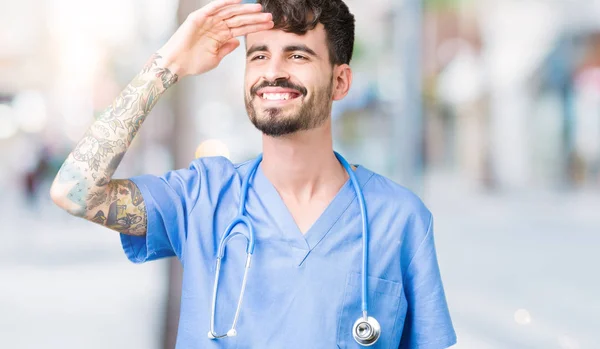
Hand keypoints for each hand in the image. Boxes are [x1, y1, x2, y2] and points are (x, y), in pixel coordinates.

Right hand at [156, 0, 272, 77]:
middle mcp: (216, 26)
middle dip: (255, 18)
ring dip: (244, 10)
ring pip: (230, 12)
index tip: (270, 25)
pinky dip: (225, 2)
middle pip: (239, 20)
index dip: (256, 26)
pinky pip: (214, 7)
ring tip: (259, 9)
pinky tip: (238, 0)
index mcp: (221, 36)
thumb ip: (226, 48)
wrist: (176, 64)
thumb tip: (237, 41)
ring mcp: (208, 21)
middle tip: (270, 17)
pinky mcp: (198, 17)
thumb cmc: (193, 63)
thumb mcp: (215, 58)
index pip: (242, 29)